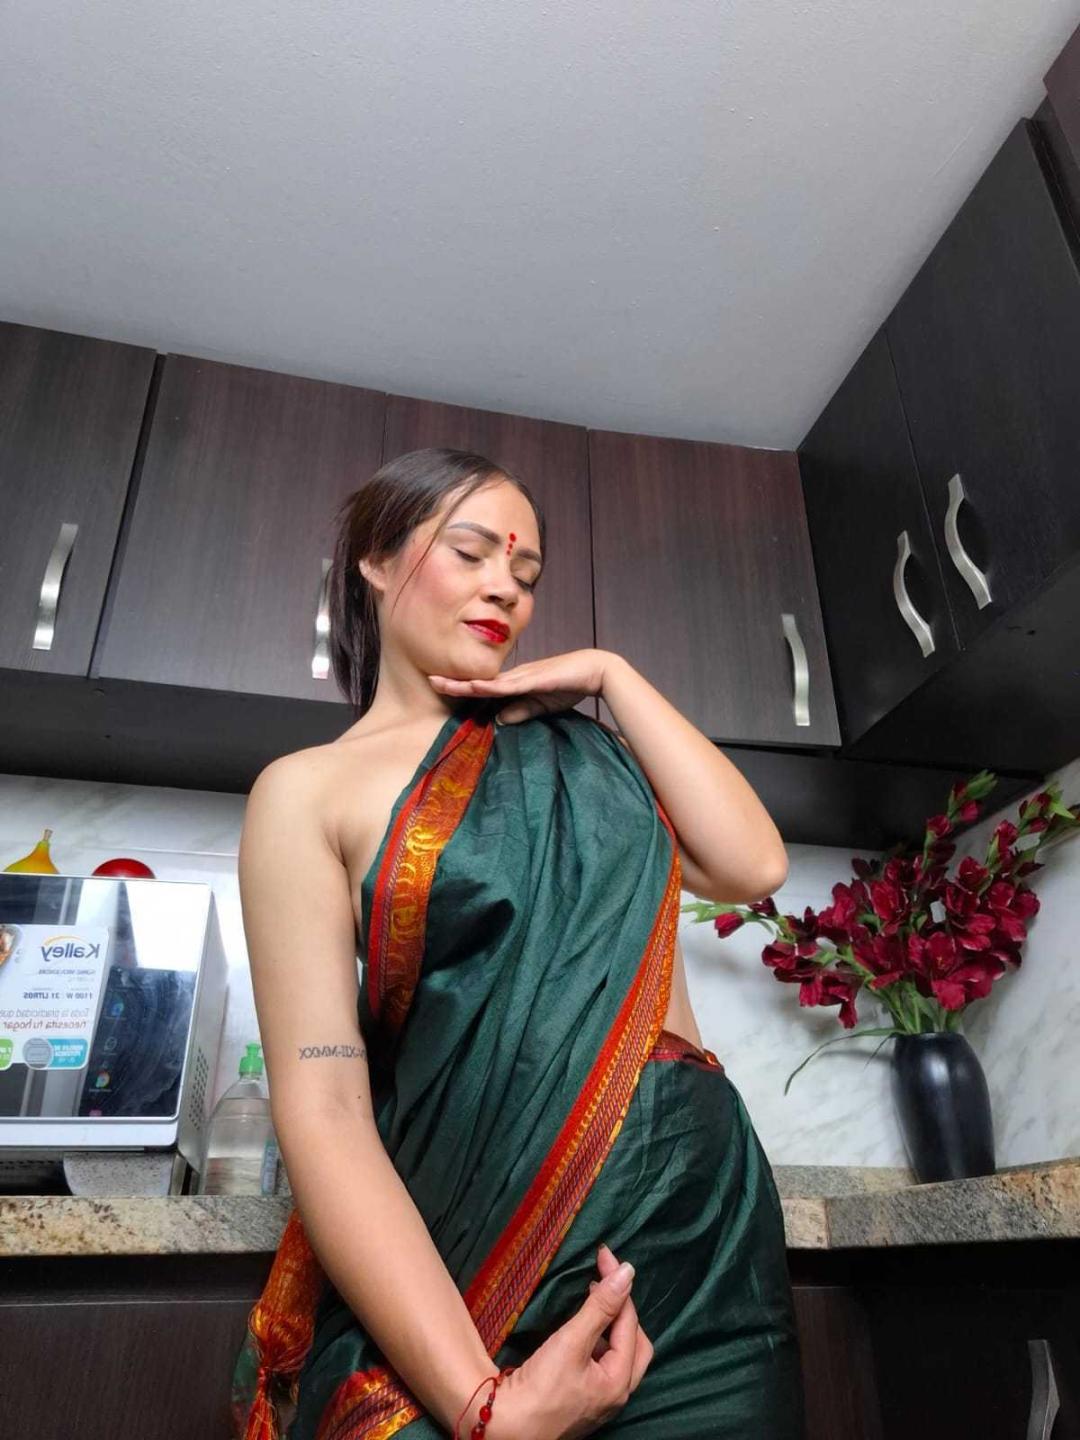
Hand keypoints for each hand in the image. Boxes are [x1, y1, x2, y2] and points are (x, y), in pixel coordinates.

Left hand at [428, 649, 612, 724]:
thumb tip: (500, 720)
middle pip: (478, 681)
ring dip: (463, 683)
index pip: (483, 688)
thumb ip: (521, 711)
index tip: (442, 688)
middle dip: (454, 682)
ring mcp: (522, 676)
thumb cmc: (569, 685)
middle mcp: (514, 677)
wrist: (595, 671)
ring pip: (486, 681)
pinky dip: (488, 686)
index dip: (463, 688)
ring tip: (439, 682)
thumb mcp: (541, 705)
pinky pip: (507, 684)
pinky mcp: (533, 679)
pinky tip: (473, 686)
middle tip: (429, 680)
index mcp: (515, 683)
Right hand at [482, 1243, 653, 1439]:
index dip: (618, 1286)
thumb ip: (600, 1306)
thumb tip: (627, 1272)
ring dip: (613, 1327)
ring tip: (594, 1301)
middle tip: (605, 1283)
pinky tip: (583, 1333)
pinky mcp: (584, 1402)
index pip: (629, 1322)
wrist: (506, 1428)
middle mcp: (617, 1394)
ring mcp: (601, 1401)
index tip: (604, 1256)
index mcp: (620, 1381)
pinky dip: (599, 1343)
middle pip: (636, 1344)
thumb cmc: (540, 1388)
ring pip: (620, 1356)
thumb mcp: (571, 1342)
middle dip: (625, 1311)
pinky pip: (603, 1366)